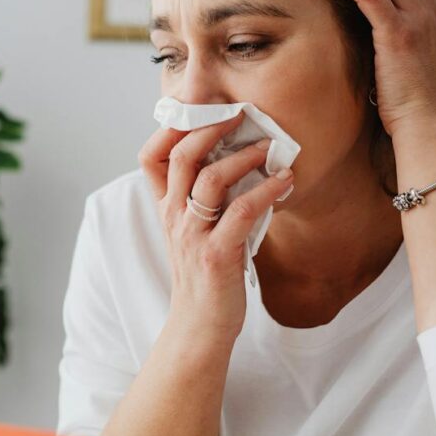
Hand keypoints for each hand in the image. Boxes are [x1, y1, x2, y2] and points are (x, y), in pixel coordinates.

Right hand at [138, 112, 295, 341]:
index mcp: (167, 208)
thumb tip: (238, 160)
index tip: (199, 110)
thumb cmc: (204, 276)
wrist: (200, 326)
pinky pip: (242, 211)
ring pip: (210, 179)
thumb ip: (204, 200)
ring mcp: (193, 235)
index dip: (169, 129)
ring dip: (243, 157)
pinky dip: (267, 190)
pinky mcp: (217, 254)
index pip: (150, 157)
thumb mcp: (193, 231)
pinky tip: (285, 181)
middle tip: (240, 114)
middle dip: (211, 127)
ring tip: (269, 148)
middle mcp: (174, 217)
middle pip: (181, 156)